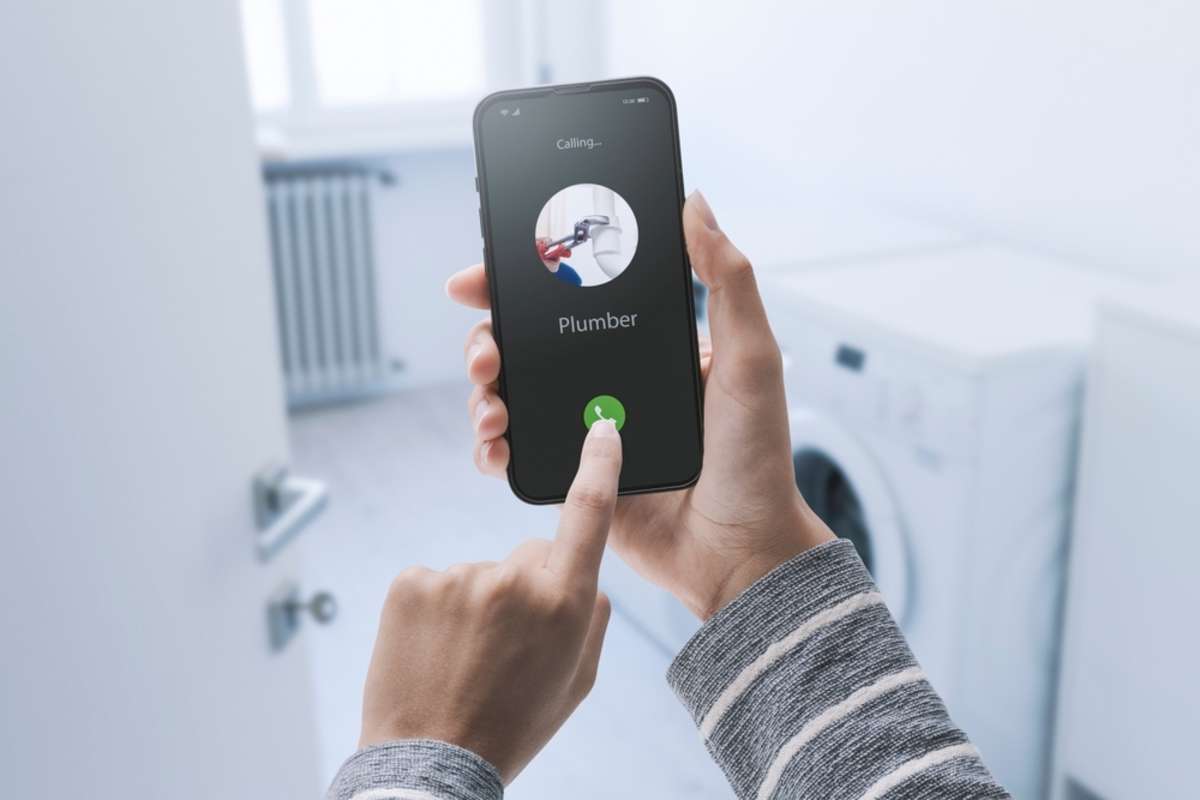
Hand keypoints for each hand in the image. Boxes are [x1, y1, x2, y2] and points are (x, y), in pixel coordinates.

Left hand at [359, 420, 620, 781]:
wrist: (431, 762)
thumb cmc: (512, 724)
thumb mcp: (577, 682)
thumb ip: (592, 621)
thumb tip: (590, 582)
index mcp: (564, 602)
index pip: (588, 514)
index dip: (599, 465)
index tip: (602, 429)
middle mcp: (513, 579)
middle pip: (528, 556)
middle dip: (523, 586)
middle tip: (502, 646)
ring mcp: (458, 577)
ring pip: (478, 574)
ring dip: (474, 605)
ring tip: (462, 659)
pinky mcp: (411, 582)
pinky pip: (434, 581)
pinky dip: (434, 609)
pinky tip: (432, 650)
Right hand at [448, 191, 834, 619]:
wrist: (742, 552)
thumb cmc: (757, 457)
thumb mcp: (751, 359)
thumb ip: (727, 281)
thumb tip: (694, 203)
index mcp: (645, 345)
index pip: (574, 297)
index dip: (522, 281)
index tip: (483, 274)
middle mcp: (611, 381)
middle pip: (527, 343)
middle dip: (489, 338)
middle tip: (484, 351)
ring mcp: (587, 430)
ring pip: (513, 395)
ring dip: (484, 392)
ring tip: (489, 404)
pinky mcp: (573, 477)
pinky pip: (518, 454)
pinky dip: (492, 448)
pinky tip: (492, 447)